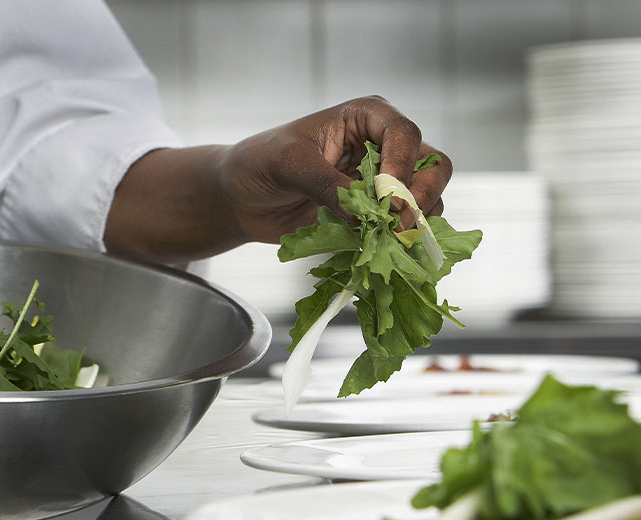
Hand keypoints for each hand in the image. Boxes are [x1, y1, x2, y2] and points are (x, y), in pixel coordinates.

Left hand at [218, 95, 451, 242]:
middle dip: (421, 195)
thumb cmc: (259, 164)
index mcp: (364, 118)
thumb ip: (325, 184)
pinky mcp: (374, 214)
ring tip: (390, 239)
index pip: (404, 134)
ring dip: (416, 221)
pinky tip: (385, 248)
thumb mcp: (288, 164)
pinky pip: (404, 227)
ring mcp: (382, 183)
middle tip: (399, 223)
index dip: (403, 165)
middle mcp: (382, 146)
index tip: (388, 196)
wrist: (242, 198)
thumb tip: (360, 215)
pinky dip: (401, 239)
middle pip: (431, 166)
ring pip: (425, 198)